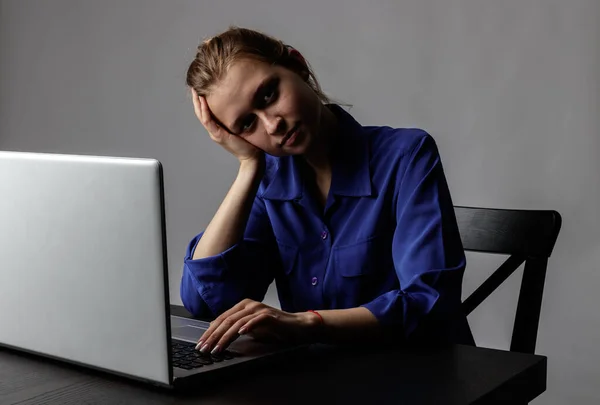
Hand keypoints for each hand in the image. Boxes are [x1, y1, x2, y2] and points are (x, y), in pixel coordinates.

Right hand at [190, 88, 262, 162]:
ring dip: (198, 103)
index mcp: (217, 128)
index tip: (200, 88)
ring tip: (195, 91)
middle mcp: (214, 130)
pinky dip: (205, 111)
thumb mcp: (241, 126)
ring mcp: (215, 133)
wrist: (251, 156)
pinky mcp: (219, 135)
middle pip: (200, 113)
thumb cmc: (249, 142)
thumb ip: (236, 117)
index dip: (201, 101)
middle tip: (193, 86)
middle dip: (196, 99)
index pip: (205, 112)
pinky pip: (208, 121)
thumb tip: (241, 102)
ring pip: (202, 116)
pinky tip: (204, 101)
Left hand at [195, 299, 320, 353]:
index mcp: (242, 306)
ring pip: (237, 322)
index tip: (200, 344)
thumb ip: (235, 329)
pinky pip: (256, 320)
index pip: (221, 319)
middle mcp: (248, 305)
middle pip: (226, 320)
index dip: (209, 332)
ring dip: (225, 336)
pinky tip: (240, 333)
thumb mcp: (250, 329)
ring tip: (218, 348)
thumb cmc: (273, 328)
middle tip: (204, 348)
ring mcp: (259, 309)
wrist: (295, 326)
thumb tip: (217, 335)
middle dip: (213, 336)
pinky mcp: (269, 315)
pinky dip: (247, 326)